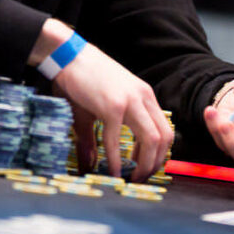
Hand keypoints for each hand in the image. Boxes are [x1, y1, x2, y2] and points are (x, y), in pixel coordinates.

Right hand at [52, 41, 173, 182]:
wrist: (68, 55)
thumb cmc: (82, 78)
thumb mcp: (98, 107)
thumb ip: (98, 136)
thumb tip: (91, 162)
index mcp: (144, 96)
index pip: (165, 130)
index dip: (159, 154)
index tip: (145, 168)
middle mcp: (143, 97)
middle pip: (164, 138)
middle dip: (155, 163)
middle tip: (141, 178)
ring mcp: (129, 101)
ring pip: (151, 140)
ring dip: (144, 164)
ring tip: (131, 178)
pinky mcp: (112, 106)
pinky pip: (117, 139)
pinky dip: (116, 159)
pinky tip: (112, 172)